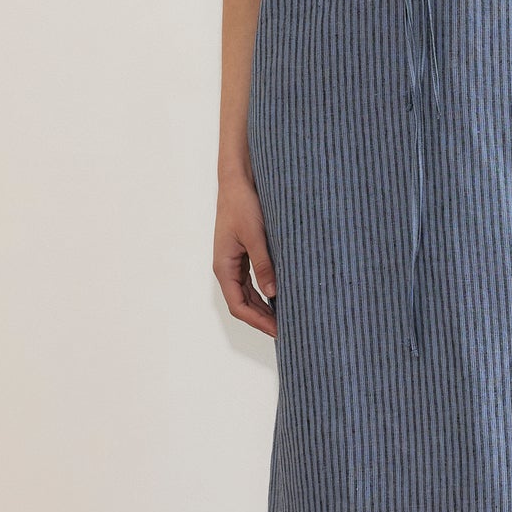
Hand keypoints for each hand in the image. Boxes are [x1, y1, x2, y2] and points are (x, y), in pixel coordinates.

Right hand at [214, 172, 277, 335]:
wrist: (238, 181)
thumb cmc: (243, 204)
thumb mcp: (255, 235)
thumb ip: (263, 264)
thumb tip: (273, 293)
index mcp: (224, 266)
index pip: (238, 305)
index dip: (258, 321)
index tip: (278, 330)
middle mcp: (226, 267)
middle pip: (243, 304)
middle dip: (263, 319)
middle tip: (287, 330)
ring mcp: (234, 262)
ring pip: (248, 294)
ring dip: (264, 308)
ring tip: (286, 318)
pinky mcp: (242, 254)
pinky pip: (252, 281)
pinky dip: (264, 293)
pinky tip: (280, 296)